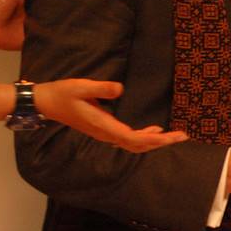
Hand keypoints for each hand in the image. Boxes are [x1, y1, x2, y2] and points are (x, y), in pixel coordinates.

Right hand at [33, 79, 188, 151]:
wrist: (47, 102)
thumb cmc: (63, 93)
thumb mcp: (81, 86)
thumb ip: (101, 88)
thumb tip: (120, 89)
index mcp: (102, 126)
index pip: (133, 138)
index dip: (154, 139)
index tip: (171, 136)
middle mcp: (106, 133)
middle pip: (138, 144)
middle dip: (161, 142)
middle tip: (183, 136)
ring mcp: (105, 133)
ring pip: (134, 143)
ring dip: (155, 141)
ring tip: (175, 136)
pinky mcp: (104, 129)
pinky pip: (128, 138)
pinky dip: (144, 136)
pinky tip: (156, 130)